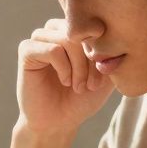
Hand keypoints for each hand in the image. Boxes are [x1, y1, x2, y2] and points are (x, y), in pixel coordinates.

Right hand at [16, 18, 113, 134]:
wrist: (58, 122)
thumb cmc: (82, 98)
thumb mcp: (107, 74)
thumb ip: (113, 53)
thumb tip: (119, 34)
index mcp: (75, 30)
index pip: (95, 24)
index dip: (103, 49)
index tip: (105, 75)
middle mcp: (56, 29)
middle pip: (81, 30)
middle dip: (91, 59)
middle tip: (92, 85)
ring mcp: (40, 38)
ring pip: (67, 38)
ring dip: (79, 65)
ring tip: (79, 86)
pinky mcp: (26, 50)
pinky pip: (52, 49)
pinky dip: (64, 68)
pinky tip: (65, 81)